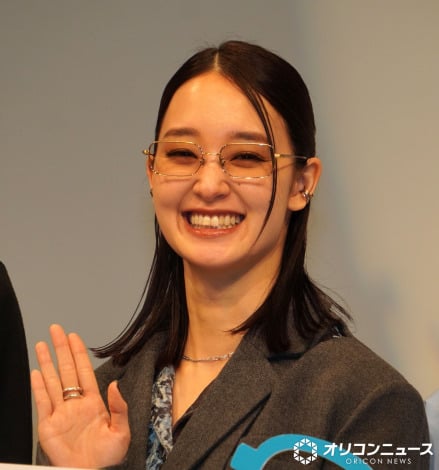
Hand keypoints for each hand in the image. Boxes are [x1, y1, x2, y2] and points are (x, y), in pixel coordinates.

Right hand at [31, 324, 130, 467]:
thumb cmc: (106, 457)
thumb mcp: (121, 431)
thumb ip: (119, 407)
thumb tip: (115, 384)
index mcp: (93, 403)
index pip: (84, 371)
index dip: (79, 353)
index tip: (74, 336)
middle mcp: (75, 404)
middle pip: (66, 369)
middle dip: (61, 349)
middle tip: (56, 329)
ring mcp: (60, 413)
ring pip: (52, 381)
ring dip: (47, 363)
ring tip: (42, 344)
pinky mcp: (48, 426)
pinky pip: (42, 402)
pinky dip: (38, 387)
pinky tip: (36, 372)